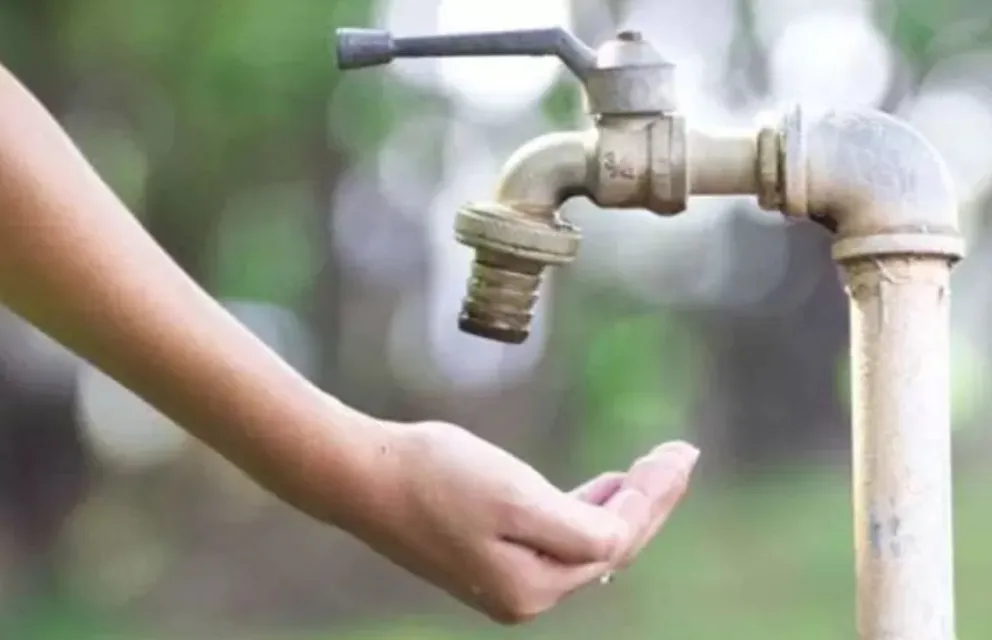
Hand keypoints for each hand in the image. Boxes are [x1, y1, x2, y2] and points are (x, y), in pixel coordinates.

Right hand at [349, 420, 698, 624]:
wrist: (364, 476)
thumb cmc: (436, 477)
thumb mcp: (515, 496)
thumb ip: (578, 526)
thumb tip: (622, 538)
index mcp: (534, 586)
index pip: (617, 541)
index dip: (654, 496)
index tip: (681, 452)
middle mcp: (525, 594)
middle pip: (608, 547)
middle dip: (649, 501)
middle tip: (682, 455)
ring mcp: (506, 579)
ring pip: (585, 542)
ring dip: (621, 504)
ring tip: (653, 469)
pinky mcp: (490, 557)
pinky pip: (556, 538)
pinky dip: (585, 509)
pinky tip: (601, 489)